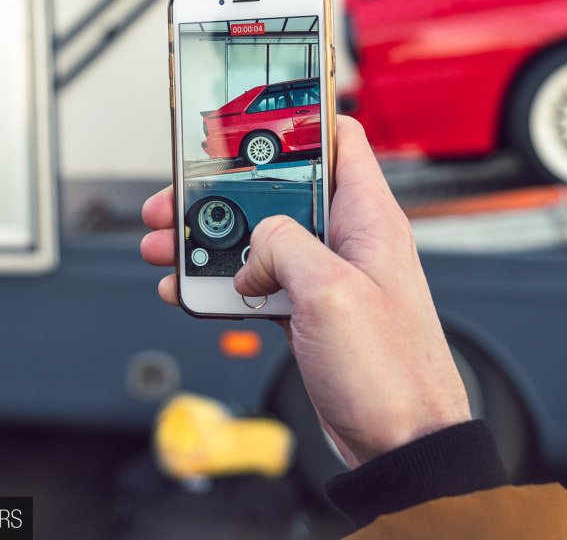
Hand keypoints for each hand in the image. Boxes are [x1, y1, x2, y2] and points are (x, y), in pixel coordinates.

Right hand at [141, 116, 470, 466]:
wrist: (400, 447)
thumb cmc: (392, 374)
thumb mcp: (331, 292)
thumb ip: (285, 247)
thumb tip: (255, 246)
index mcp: (368, 218)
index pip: (338, 140)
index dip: (294, 122)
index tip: (247, 119)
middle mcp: (348, 241)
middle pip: (278, 193)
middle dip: (223, 193)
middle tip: (177, 199)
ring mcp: (327, 278)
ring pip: (260, 240)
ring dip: (211, 241)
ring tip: (167, 245)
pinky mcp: (309, 313)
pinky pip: (258, 284)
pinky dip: (222, 284)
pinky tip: (189, 288)